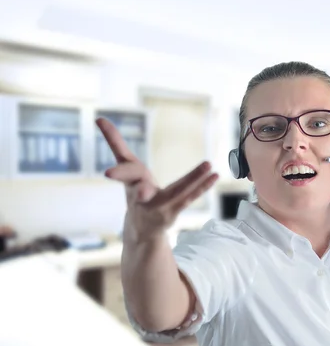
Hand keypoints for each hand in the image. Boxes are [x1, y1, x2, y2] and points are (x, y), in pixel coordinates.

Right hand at [96, 118, 218, 240]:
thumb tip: (99, 118)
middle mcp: (142, 197)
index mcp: (130, 183)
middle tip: (144, 191)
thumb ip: (115, 143)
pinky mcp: (174, 212)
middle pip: (141, 189)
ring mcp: (159, 206)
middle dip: (141, 191)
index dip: (118, 172)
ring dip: (194, 178)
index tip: (108, 172)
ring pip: (178, 191)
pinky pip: (190, 197)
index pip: (125, 173)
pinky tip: (214, 175)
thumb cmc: (134, 190)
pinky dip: (203, 186)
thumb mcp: (126, 167)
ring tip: (209, 165)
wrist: (141, 227)